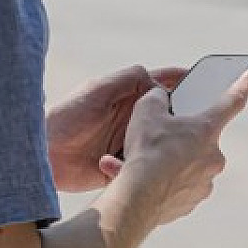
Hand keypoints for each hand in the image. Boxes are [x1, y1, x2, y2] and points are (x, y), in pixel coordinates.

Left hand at [46, 65, 185, 191]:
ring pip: (158, 142)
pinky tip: (153, 167)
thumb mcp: (98, 89)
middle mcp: (130, 119)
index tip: (204, 79)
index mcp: (126, 96)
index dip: (181, 80)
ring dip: (166, 145)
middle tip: (197, 122)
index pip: (160, 84)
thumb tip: (158, 82)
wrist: (43, 154)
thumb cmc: (66, 117)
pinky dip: (148, 166)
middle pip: (165, 116)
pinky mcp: (122, 165)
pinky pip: (144, 166)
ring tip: (179, 148)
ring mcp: (127, 142)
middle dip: (181, 118)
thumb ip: (127, 79)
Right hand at [108, 67, 247, 225]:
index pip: (232, 100)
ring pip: (189, 164)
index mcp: (207, 128)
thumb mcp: (146, 110)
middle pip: (200, 139)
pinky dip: (166, 182)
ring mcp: (205, 181)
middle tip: (158, 141)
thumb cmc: (146, 153)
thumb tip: (159, 99)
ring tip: (147, 164)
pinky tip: (149, 180)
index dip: (244, 84)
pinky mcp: (192, 201)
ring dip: (172, 162)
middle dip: (182, 138)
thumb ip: (158, 98)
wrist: (138, 197)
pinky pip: (180, 186)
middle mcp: (213, 155)